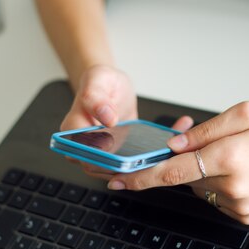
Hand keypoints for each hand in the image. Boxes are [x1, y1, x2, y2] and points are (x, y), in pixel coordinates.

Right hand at [62, 64, 193, 176]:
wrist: (111, 86)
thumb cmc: (100, 81)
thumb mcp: (97, 79)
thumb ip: (96, 97)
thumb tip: (107, 118)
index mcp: (73, 133)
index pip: (87, 158)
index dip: (108, 163)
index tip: (133, 158)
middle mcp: (87, 148)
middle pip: (108, 169)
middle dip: (136, 164)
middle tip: (160, 154)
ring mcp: (105, 154)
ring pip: (125, 168)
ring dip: (149, 160)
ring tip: (174, 144)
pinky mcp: (122, 154)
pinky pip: (137, 159)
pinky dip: (157, 150)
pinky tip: (175, 134)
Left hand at [108, 102, 248, 223]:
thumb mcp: (246, 114)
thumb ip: (206, 129)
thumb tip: (175, 143)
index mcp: (230, 155)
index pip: (174, 171)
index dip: (143, 176)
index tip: (120, 180)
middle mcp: (233, 185)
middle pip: (186, 178)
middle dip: (186, 163)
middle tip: (208, 147)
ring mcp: (240, 205)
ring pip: (202, 190)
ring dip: (206, 174)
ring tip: (237, 157)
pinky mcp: (246, 216)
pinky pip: (218, 200)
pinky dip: (221, 186)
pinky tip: (244, 172)